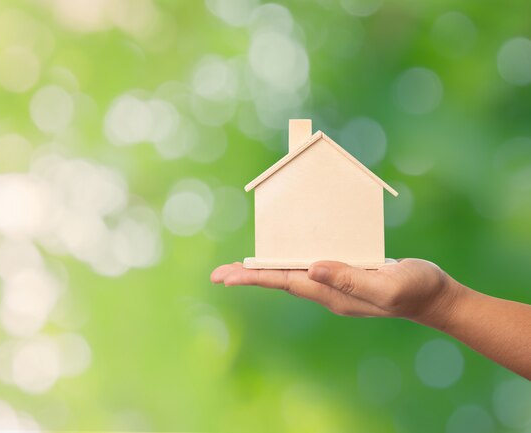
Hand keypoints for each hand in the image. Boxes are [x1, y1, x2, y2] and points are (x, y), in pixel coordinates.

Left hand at [211, 259, 462, 327]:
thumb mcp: (386, 285)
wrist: (433, 296)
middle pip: (280, 280)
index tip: (226, 277)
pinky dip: (289, 260)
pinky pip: (309, 266)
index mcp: (332, 293)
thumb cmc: (414, 290)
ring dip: (265, 269)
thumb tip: (312, 268)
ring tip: (239, 268)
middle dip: (249, 276)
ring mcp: (335, 284)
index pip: (285, 282)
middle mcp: (327, 290)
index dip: (255, 278)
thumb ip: (351, 280)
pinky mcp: (344, 274)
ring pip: (292, 273)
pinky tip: (283, 257)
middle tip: (218, 275)